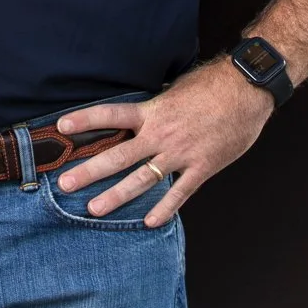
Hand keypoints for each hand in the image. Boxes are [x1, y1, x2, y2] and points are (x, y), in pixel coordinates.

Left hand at [53, 61, 274, 227]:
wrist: (246, 91)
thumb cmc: (212, 86)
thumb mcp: (176, 89)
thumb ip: (156, 106)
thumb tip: (141, 112)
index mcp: (153, 111)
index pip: (111, 115)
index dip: (85, 120)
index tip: (61, 127)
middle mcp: (160, 135)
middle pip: (118, 156)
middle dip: (89, 171)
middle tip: (65, 184)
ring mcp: (180, 154)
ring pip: (142, 179)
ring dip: (116, 195)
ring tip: (94, 209)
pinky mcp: (201, 168)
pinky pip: (179, 192)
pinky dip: (164, 208)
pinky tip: (148, 222)